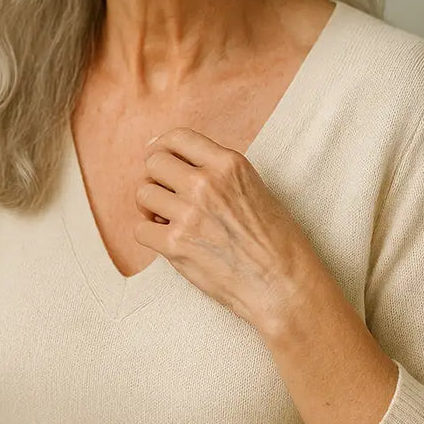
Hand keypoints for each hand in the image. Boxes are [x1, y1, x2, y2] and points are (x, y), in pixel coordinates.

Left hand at [134, 127, 323, 332]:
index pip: (178, 137)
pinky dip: (150, 235)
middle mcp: (206, 182)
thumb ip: (218, 171)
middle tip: (165, 195)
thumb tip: (176, 160)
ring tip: (167, 219)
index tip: (160, 158)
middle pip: (154, 162)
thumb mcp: (253, 186)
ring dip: (150, 207)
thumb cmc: (276, 241)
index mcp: (228, 163)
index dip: (162, 146)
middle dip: (156, 178)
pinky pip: (140, 229)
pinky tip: (167, 241)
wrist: (284, 286)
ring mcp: (189, 213)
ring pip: (143, 193)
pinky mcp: (176, 244)